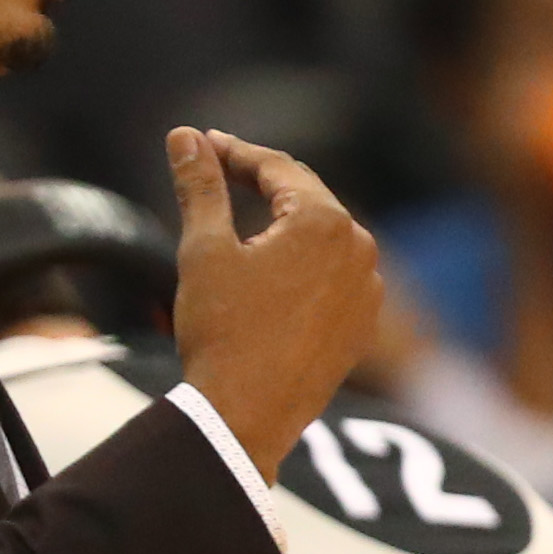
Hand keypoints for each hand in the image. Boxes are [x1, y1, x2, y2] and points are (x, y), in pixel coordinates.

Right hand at [169, 127, 379, 476]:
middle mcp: (360, 249)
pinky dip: (303, 263)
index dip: (234, 153)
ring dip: (286, 222)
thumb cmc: (223, 330)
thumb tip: (185, 137)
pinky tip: (274, 268)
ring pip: (323, 239)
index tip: (202, 145)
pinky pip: (333, 277)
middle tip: (220, 167)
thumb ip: (200, 185)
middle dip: (261, 181)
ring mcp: (367, 291)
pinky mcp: (361, 326)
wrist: (246, 416)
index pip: (277, 168)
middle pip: (306, 198)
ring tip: (246, 212)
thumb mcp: (205, 249)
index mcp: (325, 222)